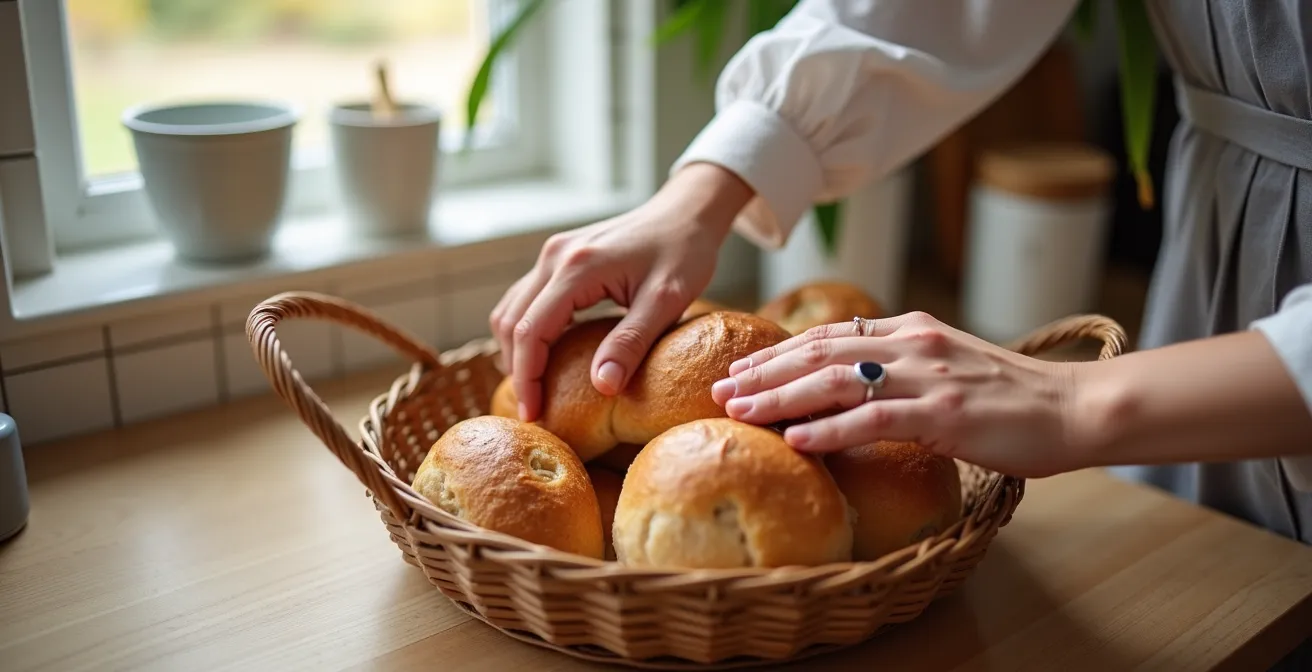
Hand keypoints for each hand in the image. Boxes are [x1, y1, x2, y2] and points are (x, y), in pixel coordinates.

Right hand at [490, 163, 753, 421]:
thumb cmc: (685, 253)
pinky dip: (527, 329)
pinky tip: (547, 355)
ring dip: (516, 350)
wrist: (687, 212)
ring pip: (512, 309)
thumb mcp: (666, 301)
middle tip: (533, 410)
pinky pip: (527, 298)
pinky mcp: (559, 256)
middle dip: (517, 369)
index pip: (531, 332)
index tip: (533, 415)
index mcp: (577, 268)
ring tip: (536, 388)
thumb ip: (631, 343)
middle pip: (512, 322)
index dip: (527, 378)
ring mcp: (554, 253)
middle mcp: (555, 256)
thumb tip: (602, 387)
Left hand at [709, 312, 1081, 477]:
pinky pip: (874, 420)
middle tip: (720, 391)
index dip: (778, 352)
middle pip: (819, 352)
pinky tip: (795, 440)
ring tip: (740, 413)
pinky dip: (829, 430)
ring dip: (781, 398)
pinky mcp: (945, 414)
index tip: (739, 370)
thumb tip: (846, 384)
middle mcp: (913, 344)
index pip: (828, 335)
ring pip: (836, 381)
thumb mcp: (947, 366)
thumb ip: (899, 368)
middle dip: (764, 373)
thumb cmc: (1010, 398)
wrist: (1074, 409)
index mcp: (910, 330)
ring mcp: (928, 377)